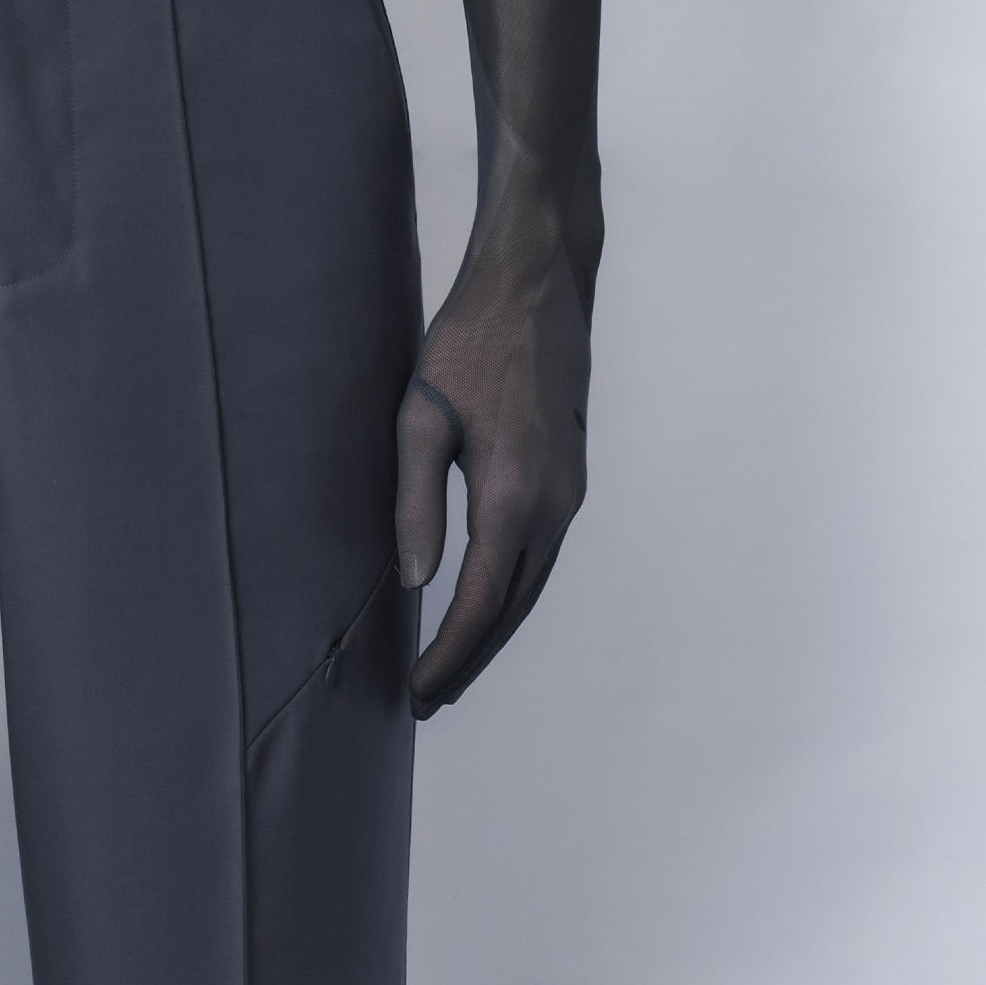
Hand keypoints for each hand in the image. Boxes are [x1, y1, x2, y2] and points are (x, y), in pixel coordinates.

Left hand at [390, 252, 589, 716]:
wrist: (538, 284)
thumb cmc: (469, 341)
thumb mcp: (419, 418)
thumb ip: (415, 503)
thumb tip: (415, 581)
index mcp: (511, 498)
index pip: (477, 605)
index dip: (447, 657)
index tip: (417, 694)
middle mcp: (551, 507)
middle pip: (511, 609)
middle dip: (471, 660)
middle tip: (430, 700)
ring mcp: (569, 493)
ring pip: (532, 586)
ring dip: (494, 630)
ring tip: (453, 666)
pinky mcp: (570, 477)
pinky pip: (541, 555)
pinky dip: (512, 591)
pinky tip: (485, 600)